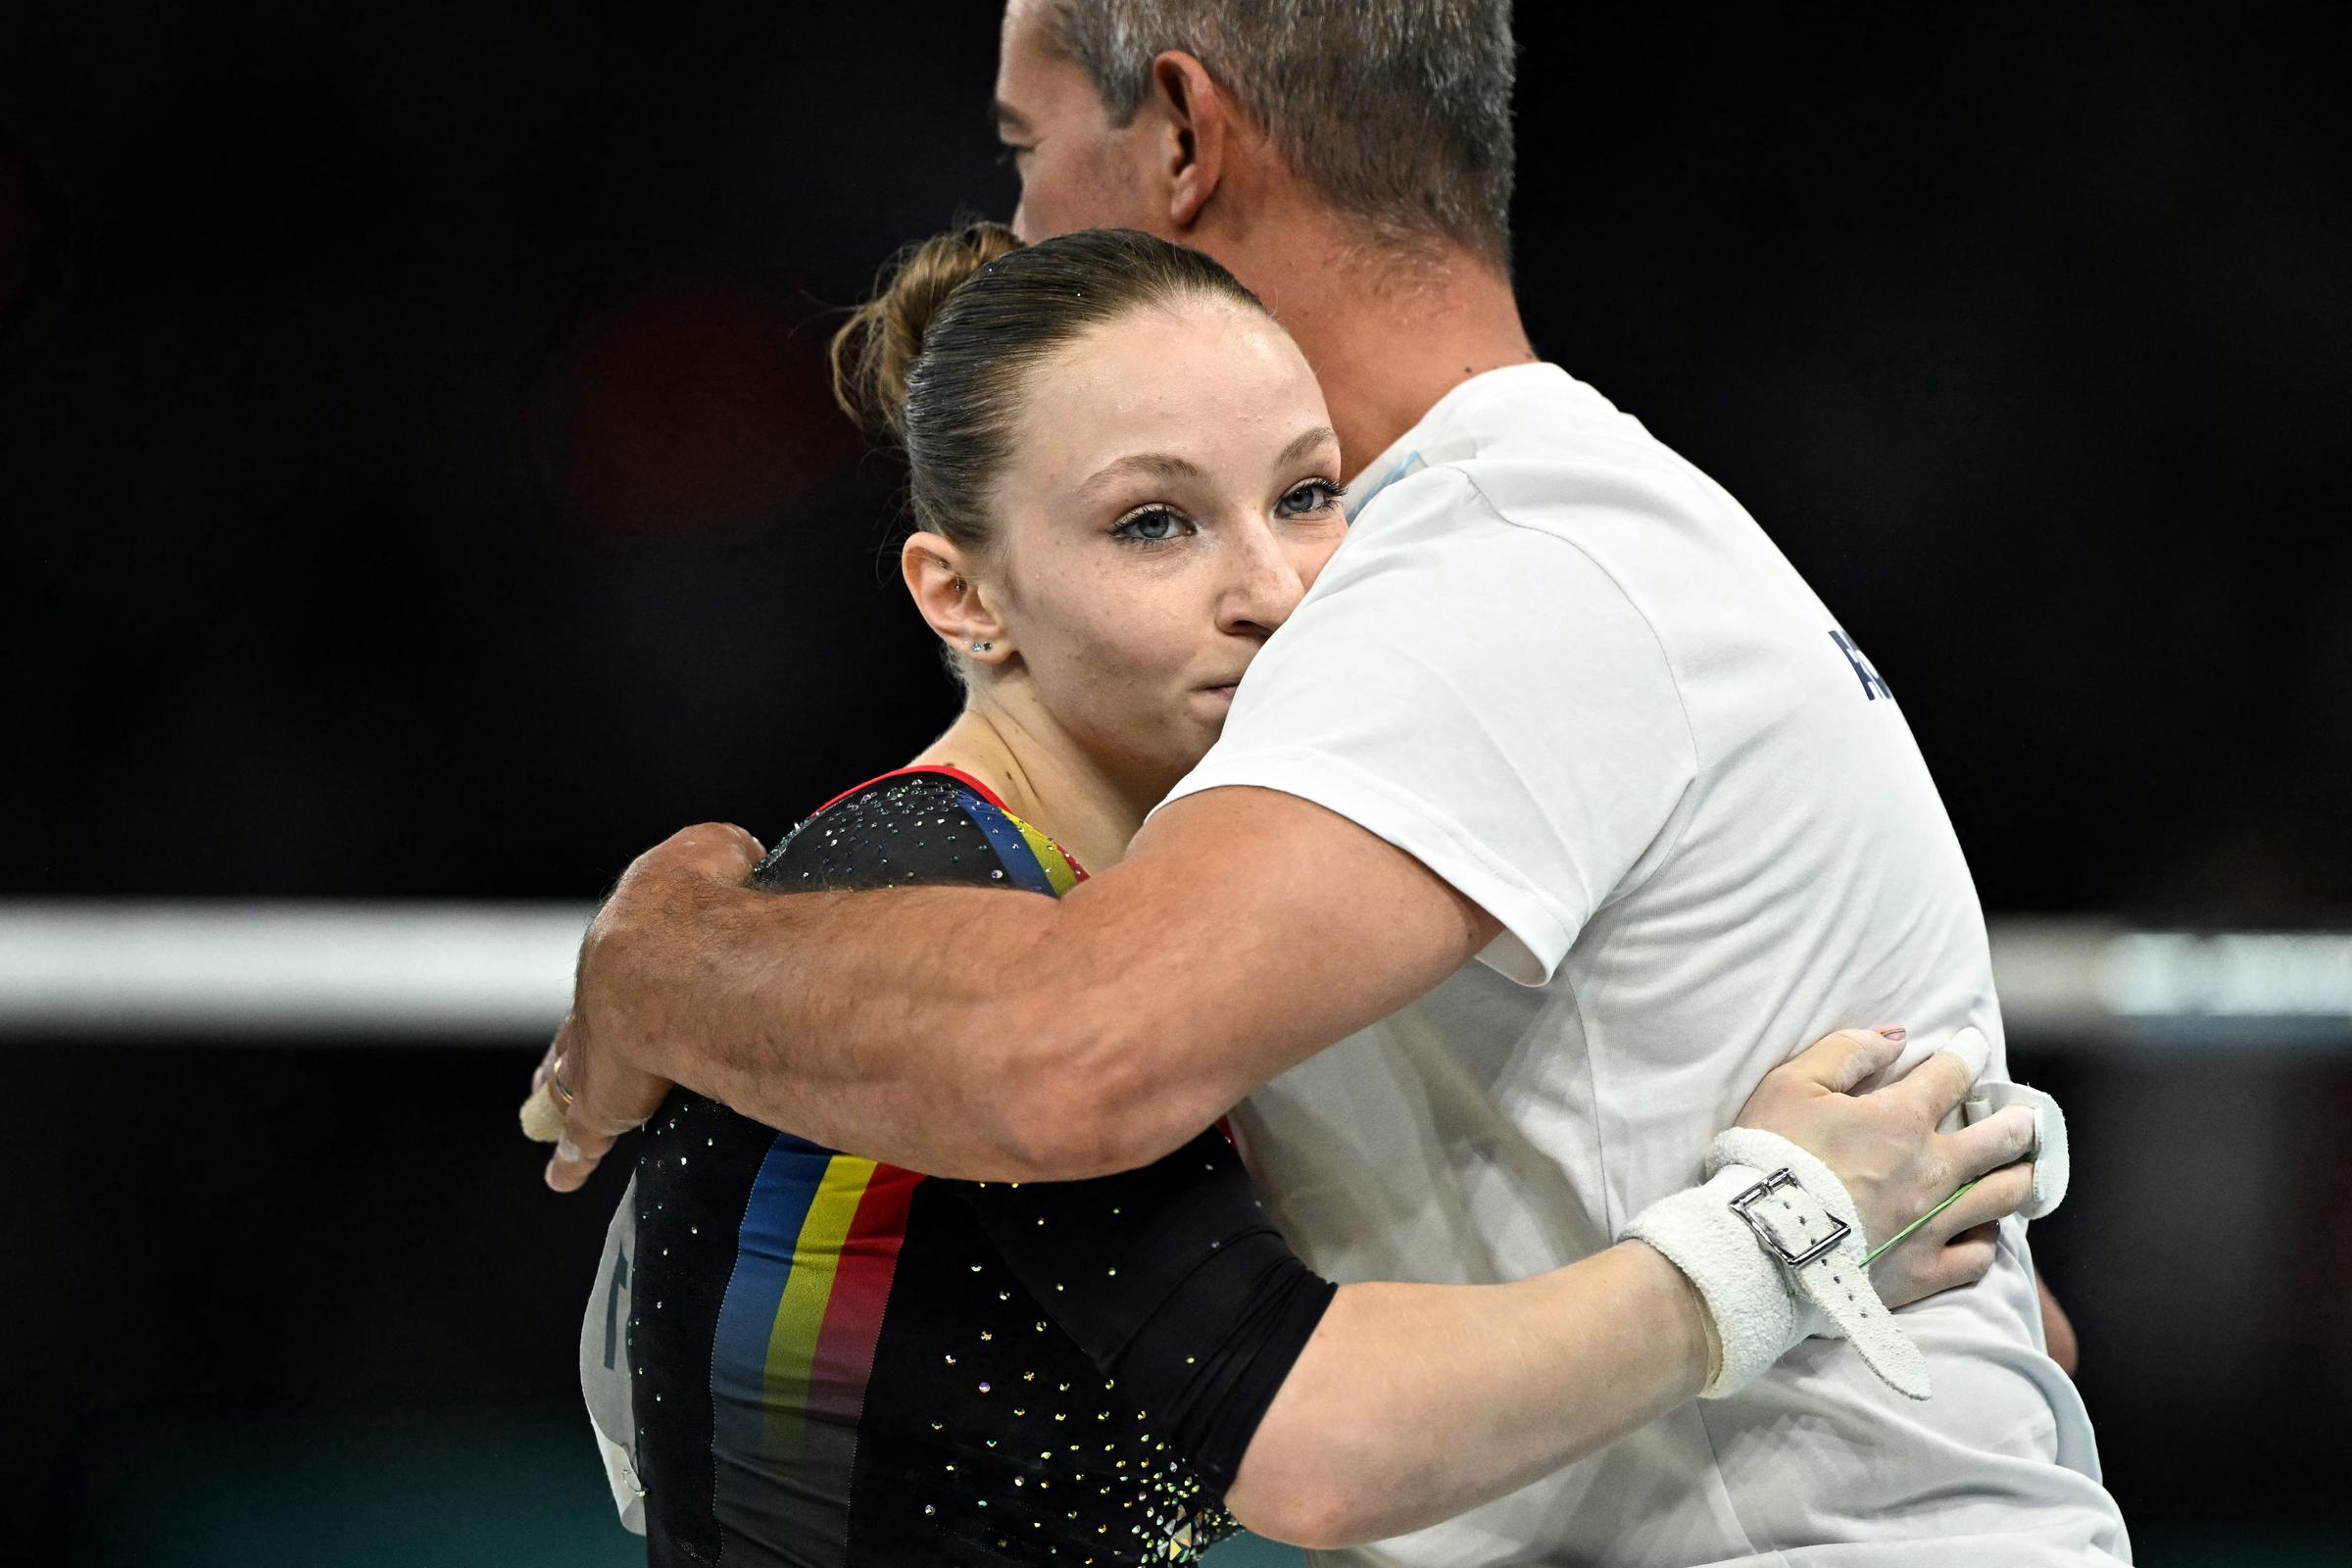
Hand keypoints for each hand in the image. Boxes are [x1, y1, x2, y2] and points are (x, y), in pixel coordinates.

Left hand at [522, 822, 765, 1191]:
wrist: (667, 957)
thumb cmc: (699, 900)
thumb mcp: (714, 851)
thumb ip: (724, 859)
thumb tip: (741, 863)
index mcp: (628, 938)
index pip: (617, 960)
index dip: (618, 973)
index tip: (617, 985)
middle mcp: (599, 996)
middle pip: (579, 1024)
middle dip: (574, 1039)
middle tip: (558, 1059)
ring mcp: (594, 1053)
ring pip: (569, 1077)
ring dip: (562, 1093)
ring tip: (548, 1110)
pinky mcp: (601, 1103)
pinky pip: (582, 1136)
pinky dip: (573, 1156)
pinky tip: (562, 1176)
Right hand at [1735, 1028, 2038, 1308]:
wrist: (1759, 1241)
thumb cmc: (1770, 1156)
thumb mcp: (1792, 1084)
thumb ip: (1847, 1051)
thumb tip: (1896, 1038)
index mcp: (1900, 1120)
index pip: (1950, 1076)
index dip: (1966, 1055)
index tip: (1974, 1047)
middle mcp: (1931, 1170)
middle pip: (2001, 1140)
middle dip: (2019, 1122)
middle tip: (2027, 1119)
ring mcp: (1932, 1224)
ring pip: (2002, 1197)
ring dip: (2019, 1178)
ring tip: (2024, 1172)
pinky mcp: (1923, 1271)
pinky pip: (1978, 1258)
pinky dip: (1987, 1240)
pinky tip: (1983, 1230)